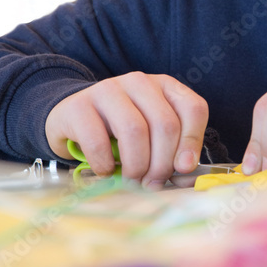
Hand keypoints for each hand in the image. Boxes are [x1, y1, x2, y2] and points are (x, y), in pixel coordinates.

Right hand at [45, 72, 208, 187]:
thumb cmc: (120, 130)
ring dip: (136, 166)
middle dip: (162, 163)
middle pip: (165, 124)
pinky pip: (98, 142)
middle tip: (153, 184)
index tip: (183, 168)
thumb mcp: (152, 136)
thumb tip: (186, 174)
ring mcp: (108, 90)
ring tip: (132, 181)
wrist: (72, 118)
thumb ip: (173, 153)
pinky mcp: (79, 106)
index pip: (193, 108)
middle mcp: (139, 82)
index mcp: (165, 86)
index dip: (192, 142)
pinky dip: (105, 165)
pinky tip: (106, 171)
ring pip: (135, 131)